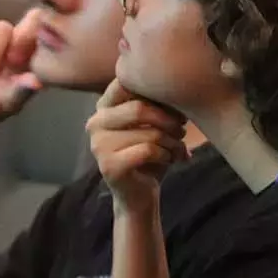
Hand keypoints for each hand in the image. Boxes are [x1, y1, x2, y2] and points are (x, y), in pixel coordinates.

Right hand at [0, 11, 42, 132]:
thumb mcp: (6, 103)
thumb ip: (21, 91)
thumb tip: (38, 82)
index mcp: (29, 61)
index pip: (45, 38)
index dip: (42, 41)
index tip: (28, 63)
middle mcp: (13, 47)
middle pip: (30, 22)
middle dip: (23, 40)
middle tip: (12, 62)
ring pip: (3, 27)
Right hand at [87, 80, 188, 212]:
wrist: (139, 194)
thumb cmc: (148, 153)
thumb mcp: (153, 123)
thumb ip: (156, 103)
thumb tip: (179, 89)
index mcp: (104, 106)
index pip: (126, 83)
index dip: (155, 92)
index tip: (173, 107)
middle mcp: (96, 122)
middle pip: (139, 108)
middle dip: (169, 120)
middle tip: (181, 131)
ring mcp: (99, 145)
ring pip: (149, 132)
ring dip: (173, 141)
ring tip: (179, 149)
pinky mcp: (109, 166)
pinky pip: (148, 150)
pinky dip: (166, 155)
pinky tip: (169, 160)